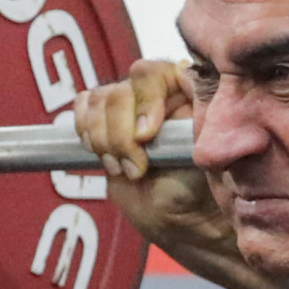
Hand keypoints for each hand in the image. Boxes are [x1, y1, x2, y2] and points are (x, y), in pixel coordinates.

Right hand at [69, 57, 235, 263]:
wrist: (178, 215)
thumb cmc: (197, 187)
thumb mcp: (205, 160)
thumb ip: (193, 130)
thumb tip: (180, 103)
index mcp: (188, 89)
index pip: (157, 73)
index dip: (146, 101)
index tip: (146, 137)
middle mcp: (157, 88)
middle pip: (121, 91)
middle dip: (121, 136)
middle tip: (136, 169)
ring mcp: (129, 100)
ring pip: (98, 102)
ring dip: (105, 142)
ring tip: (125, 171)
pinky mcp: (104, 116)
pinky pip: (83, 107)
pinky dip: (88, 135)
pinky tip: (107, 159)